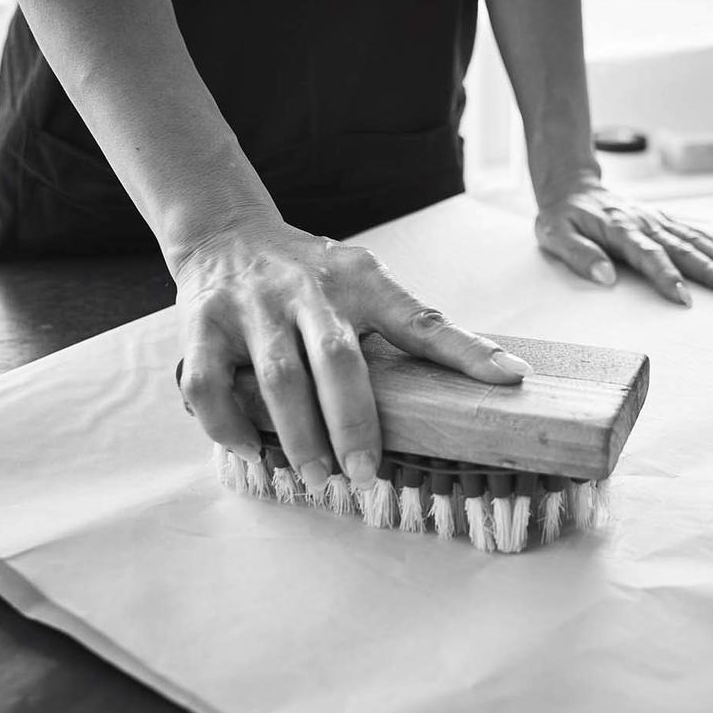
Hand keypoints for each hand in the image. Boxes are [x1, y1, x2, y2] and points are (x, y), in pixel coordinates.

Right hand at [175, 215, 531, 489]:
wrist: (226, 235)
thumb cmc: (308, 274)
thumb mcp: (363, 282)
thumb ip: (404, 323)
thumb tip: (477, 379)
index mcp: (360, 281)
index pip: (420, 318)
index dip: (465, 351)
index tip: (509, 379)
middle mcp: (308, 290)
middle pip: (338, 360)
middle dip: (354, 423)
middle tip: (365, 474)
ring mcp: (253, 305)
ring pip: (278, 378)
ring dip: (299, 436)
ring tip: (318, 476)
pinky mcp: (203, 324)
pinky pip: (210, 385)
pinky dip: (228, 425)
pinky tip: (250, 449)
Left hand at [535, 181, 712, 304]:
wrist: (571, 187)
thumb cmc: (561, 216)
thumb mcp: (556, 235)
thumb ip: (579, 255)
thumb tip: (604, 277)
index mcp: (619, 229)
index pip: (648, 255)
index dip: (667, 277)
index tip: (684, 298)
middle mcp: (644, 223)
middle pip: (681, 248)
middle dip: (710, 270)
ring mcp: (655, 220)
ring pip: (694, 239)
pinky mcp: (661, 220)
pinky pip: (693, 230)